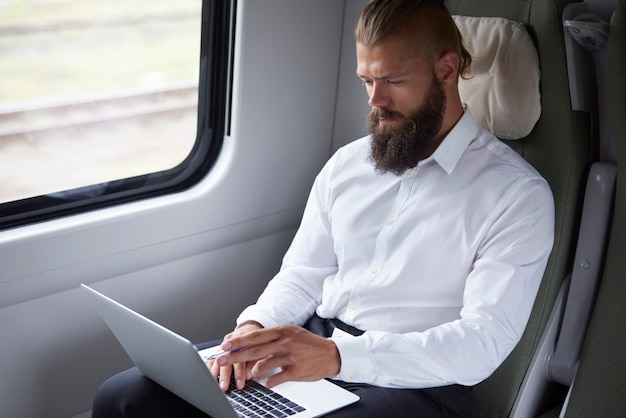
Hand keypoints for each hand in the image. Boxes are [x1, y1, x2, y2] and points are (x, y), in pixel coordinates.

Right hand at [208, 321, 262, 391]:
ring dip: (215, 372)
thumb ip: (256, 361)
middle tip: (224, 387)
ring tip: (214, 384)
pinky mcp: (220, 346)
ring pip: (218, 357)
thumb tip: (250, 374)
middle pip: (227, 359)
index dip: (240, 372)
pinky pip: (213, 356)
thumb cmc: (260, 341)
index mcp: (247, 342)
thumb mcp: (263, 349)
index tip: (239, 384)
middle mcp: (234, 342)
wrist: (251, 328)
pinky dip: (210, 366)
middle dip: (225, 375)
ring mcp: (226, 344)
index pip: (242, 358)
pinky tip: (209, 375)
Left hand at [214, 324, 340, 387]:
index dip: (237, 341)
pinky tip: (267, 381)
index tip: (224, 345)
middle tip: (221, 360)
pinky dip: (267, 382)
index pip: (254, 336)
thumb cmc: (307, 344)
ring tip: (250, 374)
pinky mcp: (296, 371)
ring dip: (252, 372)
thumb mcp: (290, 333)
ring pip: (262, 366)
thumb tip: (249, 342)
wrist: (330, 354)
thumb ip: (271, 337)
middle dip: (234, 356)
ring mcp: (290, 357)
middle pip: (254, 350)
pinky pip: (274, 379)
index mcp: (282, 331)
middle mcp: (285, 342)